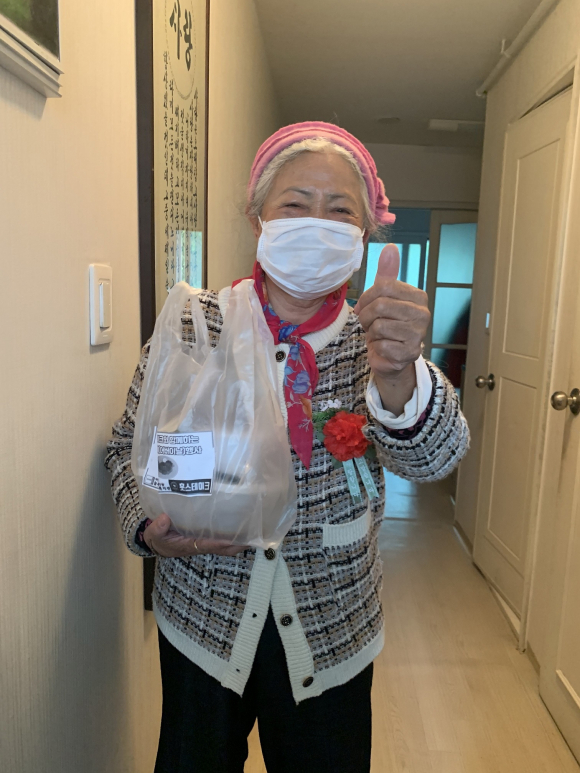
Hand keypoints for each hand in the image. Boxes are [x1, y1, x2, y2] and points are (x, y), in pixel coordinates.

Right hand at [144, 514, 248, 557]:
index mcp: (192, 545)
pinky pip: (223, 534)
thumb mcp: (154, 535)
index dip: (225, 542)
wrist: (157, 541)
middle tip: (256, 531)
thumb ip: (157, 529)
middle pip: (226, 547)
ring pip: (227, 542)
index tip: (238, 537)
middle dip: (241, 543)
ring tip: (254, 523)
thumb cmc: (159, 539)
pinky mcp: (206, 534)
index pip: (211, 545)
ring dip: (240, 536)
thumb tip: (164, 519)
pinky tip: (241, 517)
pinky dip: (233, 529)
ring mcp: (206, 540)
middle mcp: (203, 544)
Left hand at [354, 244, 429, 379]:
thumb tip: (390, 247)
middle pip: (380, 306)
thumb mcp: (384, 297)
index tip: (363, 307)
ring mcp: (419, 335)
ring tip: (378, 335)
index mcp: (418, 296)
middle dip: (366, 316)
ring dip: (371, 333)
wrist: (390, 356)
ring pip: (379, 326)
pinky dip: (376, 348)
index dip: (366, 298)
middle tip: (369, 324)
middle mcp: (423, 314)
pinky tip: (383, 348)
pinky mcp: (410, 353)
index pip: (383, 287)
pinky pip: (381, 345)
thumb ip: (387, 273)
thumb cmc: (386, 323)